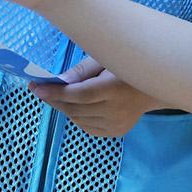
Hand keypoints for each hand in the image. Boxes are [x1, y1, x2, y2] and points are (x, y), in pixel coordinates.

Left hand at [32, 57, 158, 138]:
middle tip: (41, 89)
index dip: (56, 93)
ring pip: (79, 120)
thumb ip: (82, 71)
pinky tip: (76, 106)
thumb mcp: (105, 60)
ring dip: (65, 108)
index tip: (36, 88)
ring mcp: (117, 124)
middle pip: (76, 109)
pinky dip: (77, 117)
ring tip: (58, 95)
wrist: (154, 87)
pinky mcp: (116, 132)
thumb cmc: (126, 66)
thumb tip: (58, 81)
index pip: (79, 95)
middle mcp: (116, 110)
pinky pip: (88, 127)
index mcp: (114, 88)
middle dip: (55, 99)